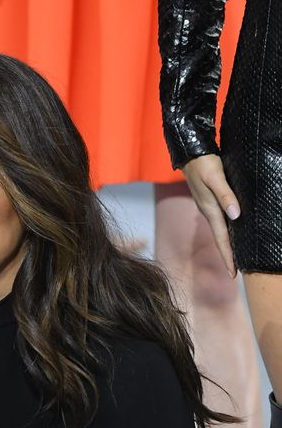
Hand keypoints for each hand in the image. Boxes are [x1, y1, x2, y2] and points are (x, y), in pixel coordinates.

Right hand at [182, 154, 240, 275]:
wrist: (190, 153)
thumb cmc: (204, 163)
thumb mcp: (215, 176)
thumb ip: (225, 195)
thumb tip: (235, 215)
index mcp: (210, 210)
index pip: (221, 238)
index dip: (228, 256)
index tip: (233, 274)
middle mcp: (209, 212)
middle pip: (220, 239)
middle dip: (228, 256)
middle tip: (235, 273)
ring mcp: (208, 207)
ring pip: (220, 231)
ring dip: (226, 245)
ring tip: (234, 258)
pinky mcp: (210, 201)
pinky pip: (220, 222)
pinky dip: (225, 232)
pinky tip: (230, 233)